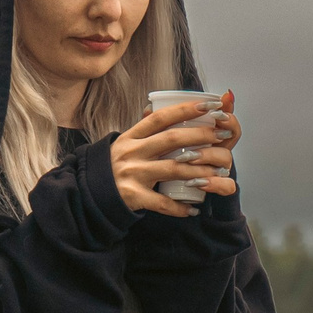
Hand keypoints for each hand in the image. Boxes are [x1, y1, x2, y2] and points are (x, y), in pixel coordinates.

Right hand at [111, 93, 238, 215]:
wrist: (89, 193)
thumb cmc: (113, 167)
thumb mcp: (124, 143)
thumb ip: (141, 129)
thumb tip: (155, 107)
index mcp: (131, 136)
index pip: (161, 118)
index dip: (185, 109)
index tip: (208, 104)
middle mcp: (132, 152)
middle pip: (172, 139)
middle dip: (201, 135)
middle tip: (223, 134)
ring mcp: (133, 174)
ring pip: (173, 169)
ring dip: (200, 170)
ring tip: (219, 171)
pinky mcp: (133, 196)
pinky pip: (161, 202)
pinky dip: (179, 207)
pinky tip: (194, 208)